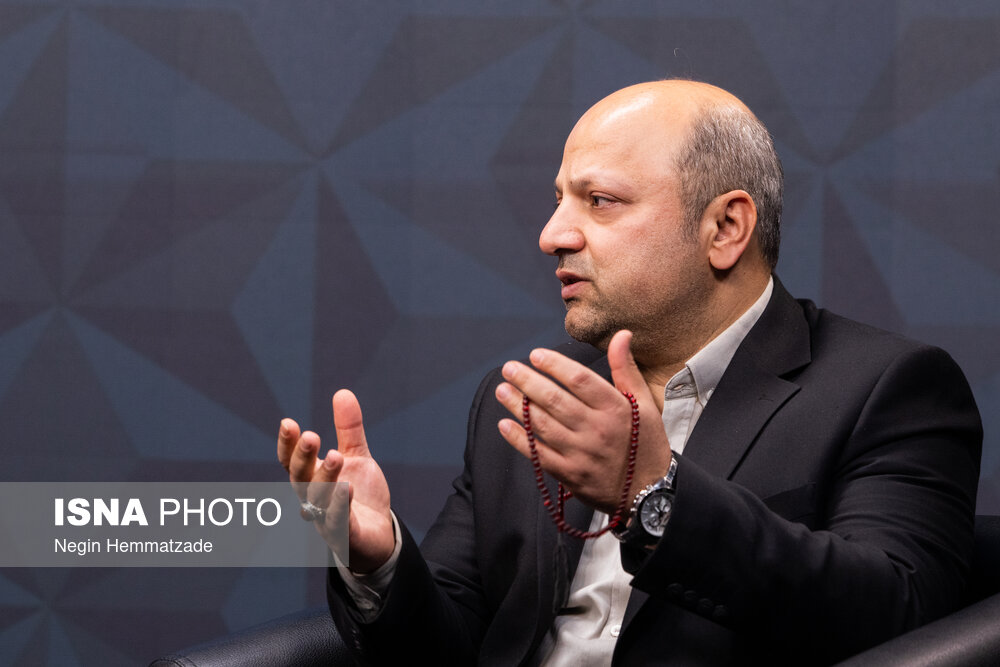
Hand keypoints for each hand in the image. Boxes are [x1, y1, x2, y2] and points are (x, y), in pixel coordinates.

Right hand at [277, 389, 394, 572]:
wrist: (378, 536)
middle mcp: (313, 499)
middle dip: (303, 458)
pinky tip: (347, 488)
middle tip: (310, 436)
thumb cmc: (359, 495)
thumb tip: (343, 392)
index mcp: (312, 478)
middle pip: (300, 478)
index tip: (288, 423)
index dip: (287, 444)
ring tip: (336, 455)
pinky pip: (338, 521)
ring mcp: (326, 519)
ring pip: (319, 499)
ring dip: (325, 477)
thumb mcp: (356, 456)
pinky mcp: (345, 536)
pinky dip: (340, 506)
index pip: (292, 461)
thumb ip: (348, 429)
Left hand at [494, 330, 671, 513]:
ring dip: (518, 406)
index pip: (580, 380)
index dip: (555, 365)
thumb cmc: (645, 442)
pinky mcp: (571, 475)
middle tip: (509, 368)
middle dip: (528, 382)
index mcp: (616, 409)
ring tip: (502, 390)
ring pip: (543, 425)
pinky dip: (519, 439)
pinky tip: (505, 425)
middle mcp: (597, 430)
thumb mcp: (644, 403)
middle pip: (555, 401)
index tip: (536, 354)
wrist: (651, 491)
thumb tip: (621, 335)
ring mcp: (582, 454)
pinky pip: (540, 454)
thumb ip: (626, 368)